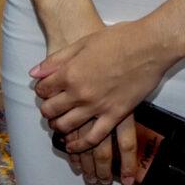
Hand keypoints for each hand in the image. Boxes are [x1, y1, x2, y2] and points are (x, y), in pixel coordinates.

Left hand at [34, 19, 172, 184]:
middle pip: (51, 110)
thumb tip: (35, 73)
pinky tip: (74, 146)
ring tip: (59, 123)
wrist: (149, 46)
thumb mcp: (82, 43)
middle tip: (51, 107)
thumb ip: (57, 60)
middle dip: (47, 109)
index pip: (43, 89)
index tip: (46, 89)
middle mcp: (79, 93)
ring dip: (58, 126)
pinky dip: (80, 145)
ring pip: (66, 126)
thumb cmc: (118, 39)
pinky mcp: (115, 115)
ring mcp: (97, 106)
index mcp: (69, 73)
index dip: (41, 90)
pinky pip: (93, 137)